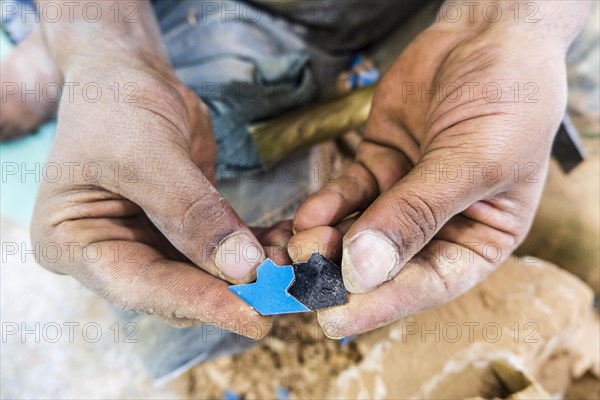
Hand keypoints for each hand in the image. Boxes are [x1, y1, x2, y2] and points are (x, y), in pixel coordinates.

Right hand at [30, 64, 281, 338]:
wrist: (127, 75)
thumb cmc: (116, 105)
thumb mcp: (147, 153)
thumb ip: (192, 212)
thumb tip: (245, 267)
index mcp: (73, 243)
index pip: (139, 286)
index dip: (198, 302)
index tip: (252, 315)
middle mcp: (110, 254)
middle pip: (176, 288)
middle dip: (232, 291)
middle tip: (286, 293)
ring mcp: (148, 243)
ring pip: (205, 275)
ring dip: (252, 272)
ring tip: (294, 262)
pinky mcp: (182, 231)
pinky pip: (221, 250)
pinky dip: (255, 248)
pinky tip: (286, 241)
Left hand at [290, 16, 572, 336]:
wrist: (488, 34)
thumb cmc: (509, 98)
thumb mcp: (475, 161)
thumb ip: (418, 214)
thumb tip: (363, 270)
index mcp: (479, 238)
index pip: (428, 284)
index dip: (382, 304)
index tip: (335, 319)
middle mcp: (438, 225)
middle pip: (384, 264)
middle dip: (342, 274)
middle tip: (302, 281)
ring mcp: (403, 196)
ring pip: (357, 232)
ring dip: (324, 242)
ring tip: (299, 244)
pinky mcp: (376, 166)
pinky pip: (346, 194)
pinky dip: (324, 205)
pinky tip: (306, 215)